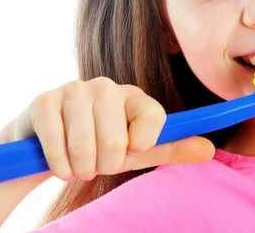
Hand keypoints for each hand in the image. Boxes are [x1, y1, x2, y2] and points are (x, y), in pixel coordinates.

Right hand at [6, 76, 214, 181]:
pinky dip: (59, 164)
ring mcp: (75, 90)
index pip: (154, 116)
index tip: (131, 150)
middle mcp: (107, 87)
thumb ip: (172, 149)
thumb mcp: (138, 152)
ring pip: (84, 145)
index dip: (143, 143)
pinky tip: (60, 162)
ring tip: (79, 165)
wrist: (47, 146)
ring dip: (81, 168)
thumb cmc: (99, 148)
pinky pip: (56, 145)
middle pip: (116, 139)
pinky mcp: (45, 101)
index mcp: (135, 96)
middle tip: (97, 165)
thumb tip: (209, 150)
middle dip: (105, 165)